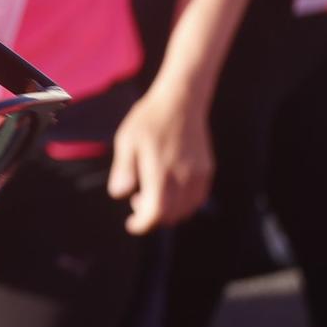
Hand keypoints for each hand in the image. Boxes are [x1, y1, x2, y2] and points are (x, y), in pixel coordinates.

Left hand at [108, 86, 214, 233]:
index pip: (156, 212)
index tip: (132, 225)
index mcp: (161, 171)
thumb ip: (124, 169)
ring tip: (153, 194)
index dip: (143, 224)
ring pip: (188, 209)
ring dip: (170, 211)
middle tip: (138, 202)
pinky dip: (184, 203)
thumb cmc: (149, 120)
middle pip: (172, 215)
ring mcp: (199, 174)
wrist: (181, 101)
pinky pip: (198, 197)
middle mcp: (184, 176)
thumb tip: (119, 193)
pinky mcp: (207, 169)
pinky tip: (170, 189)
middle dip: (153, 217)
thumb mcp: (126, 141)